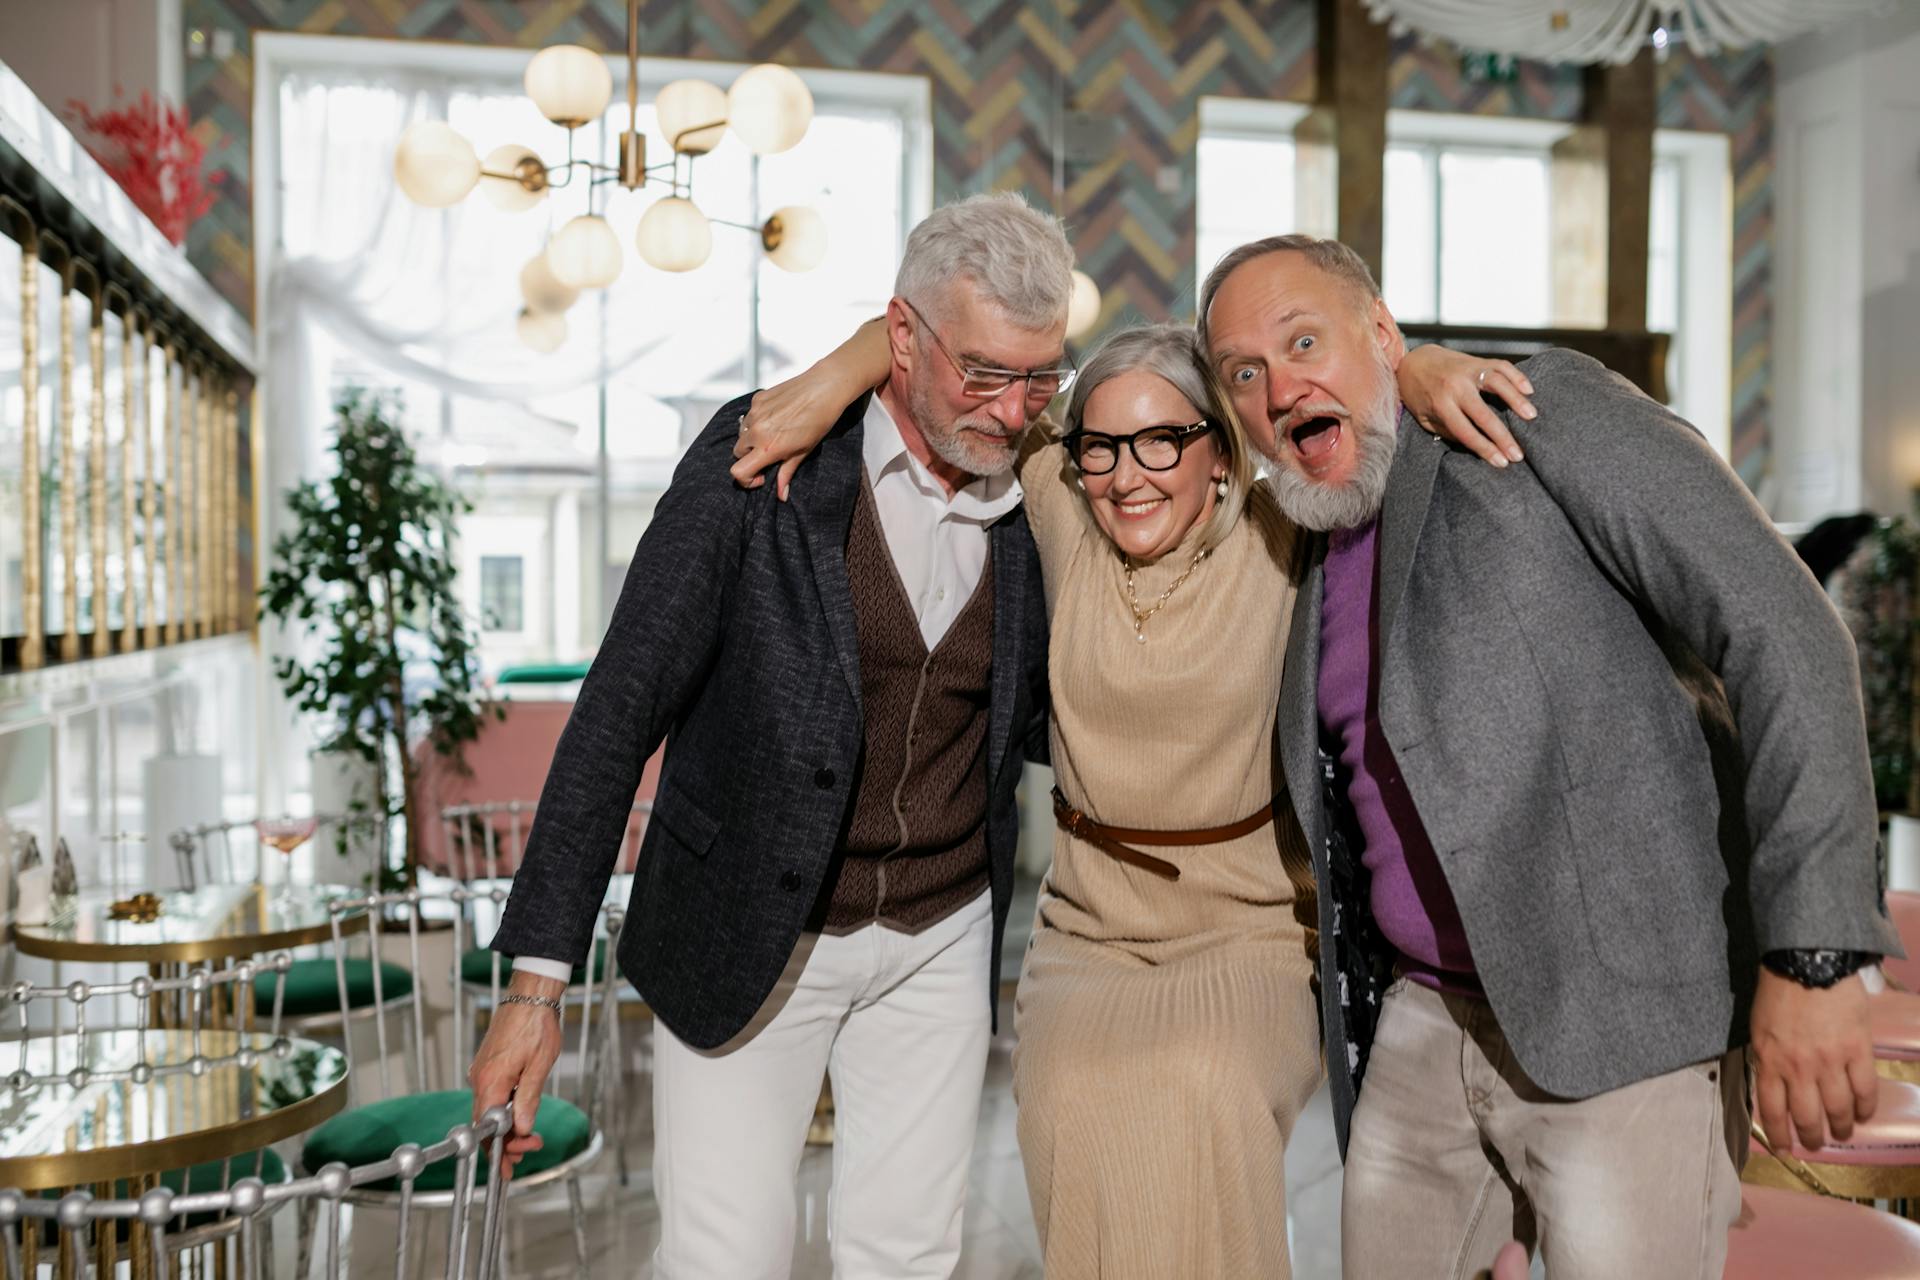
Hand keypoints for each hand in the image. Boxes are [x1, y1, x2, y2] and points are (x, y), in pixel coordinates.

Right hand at [468, 972, 566, 1177]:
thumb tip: (521, 1129)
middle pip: (485, 1124)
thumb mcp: (539, 1067)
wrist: (530, 996)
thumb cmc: (537, 1026)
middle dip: (505, 1143)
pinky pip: (491, 1096)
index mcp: (490, 1082)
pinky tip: (519, 1115)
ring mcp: (482, 1072)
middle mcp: (480, 1079)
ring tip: (530, 1137)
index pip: (487, 1129)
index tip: (510, 1167)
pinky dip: (503, 1111)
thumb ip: (528, 1100)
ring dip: (506, 1128)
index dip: (498, 1151)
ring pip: (488, 1111)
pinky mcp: (488, 1066)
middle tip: (530, 1150)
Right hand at [730, 317, 889, 499]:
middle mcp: (756, 430)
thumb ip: (786, 472)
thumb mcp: (803, 451)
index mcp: (768, 448)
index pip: (738, 471)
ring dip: (751, 439)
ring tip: (774, 435)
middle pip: (737, 453)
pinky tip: (776, 417)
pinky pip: (749, 416)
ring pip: (741, 434)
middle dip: (750, 457)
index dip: (746, 479)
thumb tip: (781, 495)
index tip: (761, 476)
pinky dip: (757, 421)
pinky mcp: (757, 399)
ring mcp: (755, 413)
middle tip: (770, 454)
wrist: (824, 388)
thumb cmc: (818, 421)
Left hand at [1396, 345, 1535, 467]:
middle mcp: (1455, 386)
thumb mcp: (1425, 418)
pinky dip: (1516, 376)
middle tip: (1519, 454)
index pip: (1466, 432)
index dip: (1485, 448)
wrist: (1414, 361)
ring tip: (1531, 417)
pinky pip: (1501, 366)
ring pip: (1497, 384)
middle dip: (1503, 437)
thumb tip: (1474, 445)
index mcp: (1440, 404)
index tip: (1501, 462)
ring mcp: (1468, 371)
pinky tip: (1528, 390)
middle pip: (1484, 414)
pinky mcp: (1478, 360)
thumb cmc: (1419, 395)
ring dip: (1516, 400)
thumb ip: (1447, 430)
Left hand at [1749, 968, 1876, 1150]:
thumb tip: (1774, 1083)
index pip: (1772, 1110)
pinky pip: (1865, 1089)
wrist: (1807, 961)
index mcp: (1769, 1061)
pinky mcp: (1856, 1050)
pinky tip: (1864, 1114)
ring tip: (1843, 1132)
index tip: (1786, 1148)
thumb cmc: (1778, 991)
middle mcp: (1798, 1068)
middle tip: (1817, 1143)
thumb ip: (1768, 1057)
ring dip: (1842, 1127)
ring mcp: (1829, 1061)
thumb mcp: (1760, 1028)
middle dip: (1812, 1137)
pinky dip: (1865, 1107)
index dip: (1781, 1134)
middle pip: (1807, 1117)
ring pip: (1838, 1109)